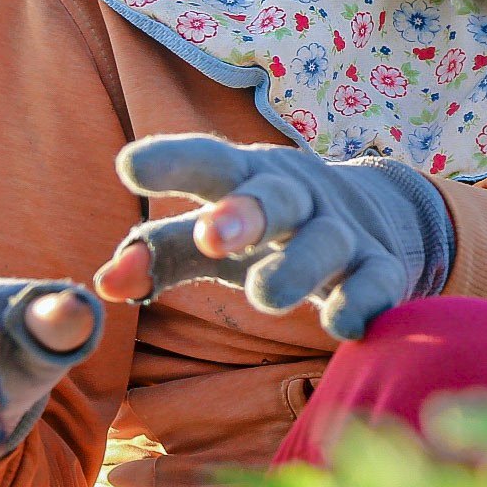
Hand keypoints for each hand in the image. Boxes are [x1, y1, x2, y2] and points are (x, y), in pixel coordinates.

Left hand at [93, 134, 453, 340]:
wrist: (383, 215)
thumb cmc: (270, 229)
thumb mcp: (216, 235)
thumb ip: (161, 253)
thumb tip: (103, 285)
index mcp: (247, 181)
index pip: (209, 164)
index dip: (171, 161)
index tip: (128, 165)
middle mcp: (297, 200)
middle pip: (274, 197)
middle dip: (246, 212)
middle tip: (213, 234)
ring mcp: (343, 234)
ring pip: (324, 243)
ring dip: (296, 266)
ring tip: (265, 295)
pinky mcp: (383, 269)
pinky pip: (378, 283)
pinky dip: (364, 301)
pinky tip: (344, 324)